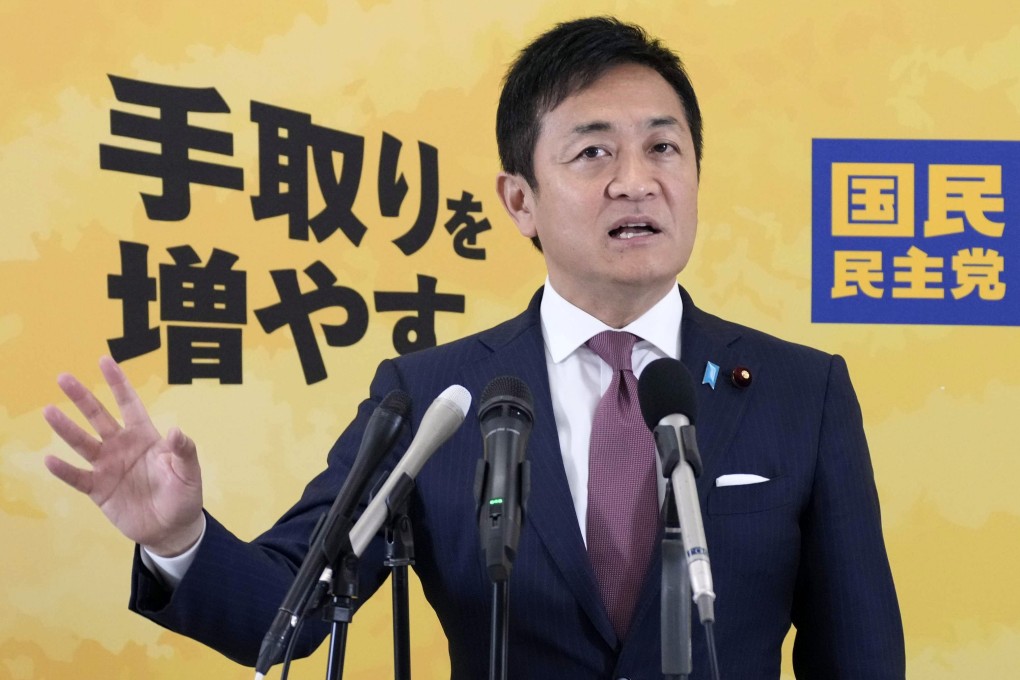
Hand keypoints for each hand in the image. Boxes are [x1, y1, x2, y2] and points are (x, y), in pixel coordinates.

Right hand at [42, 356, 204, 556]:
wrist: (172, 528)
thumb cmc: (183, 495)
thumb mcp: (189, 471)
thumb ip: (184, 450)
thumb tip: (177, 430)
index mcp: (145, 436)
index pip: (129, 404)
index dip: (117, 383)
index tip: (105, 360)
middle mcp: (122, 447)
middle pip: (99, 417)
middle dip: (83, 397)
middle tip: (64, 377)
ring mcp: (108, 467)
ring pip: (83, 443)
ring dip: (66, 429)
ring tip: (49, 411)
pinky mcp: (99, 490)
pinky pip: (78, 477)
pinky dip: (64, 471)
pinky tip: (49, 460)